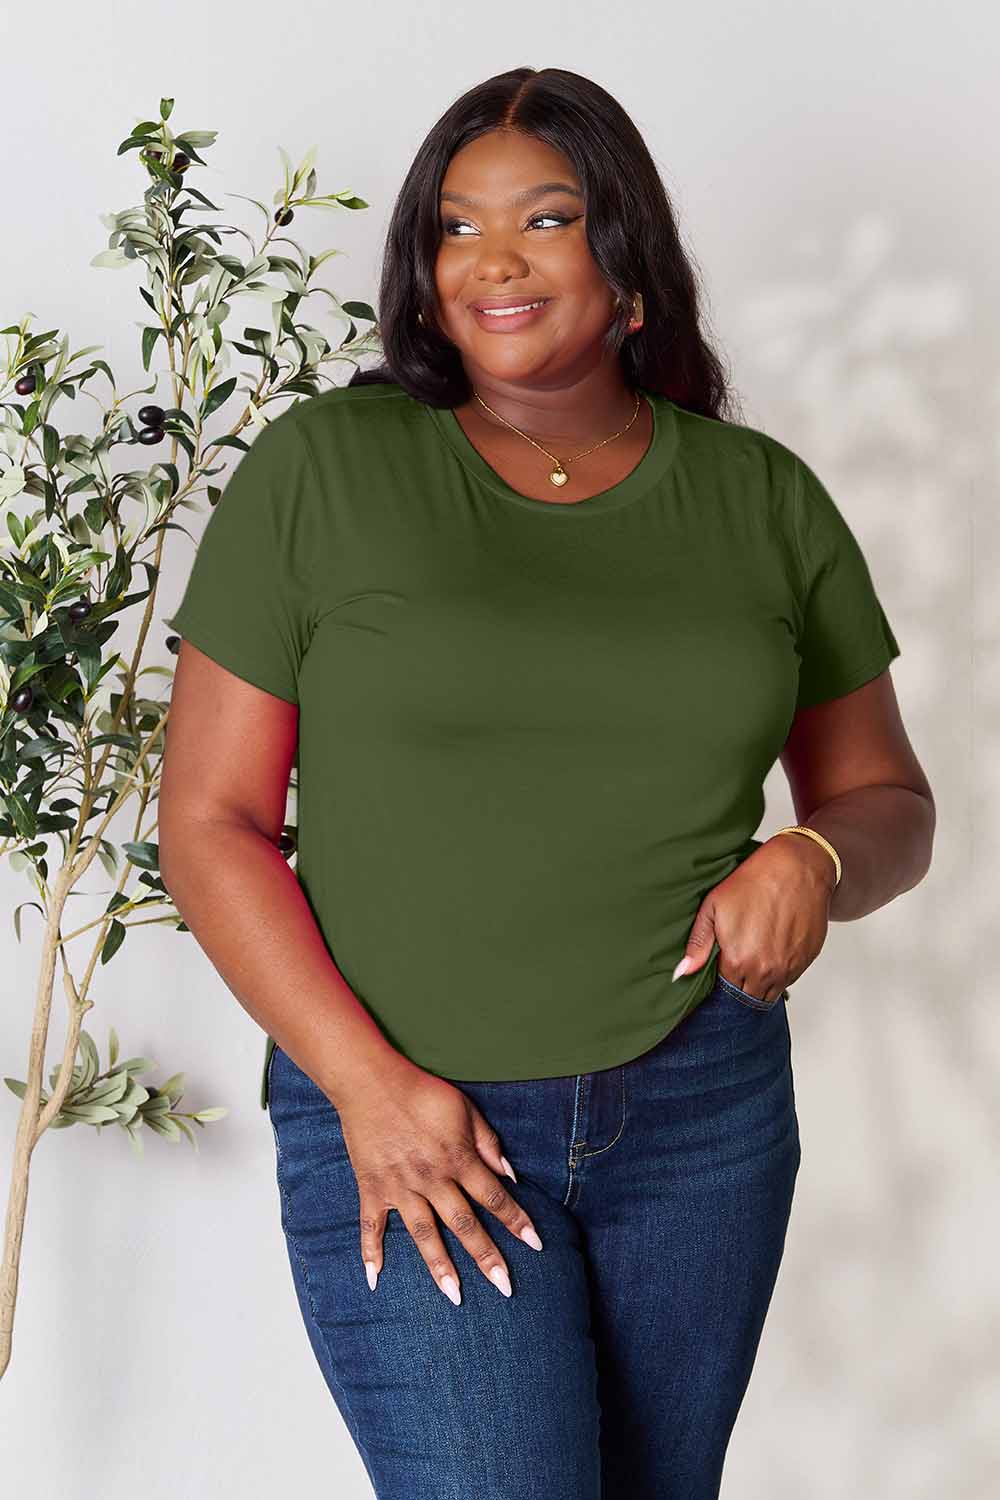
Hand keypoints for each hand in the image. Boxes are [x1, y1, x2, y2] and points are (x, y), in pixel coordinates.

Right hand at [334, 1055, 543, 1305]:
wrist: (372, 1081)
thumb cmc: (423, 1092)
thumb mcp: (465, 1109)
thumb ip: (488, 1143)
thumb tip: (510, 1175)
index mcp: (458, 1159)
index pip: (495, 1196)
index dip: (517, 1220)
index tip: (536, 1244)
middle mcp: (432, 1179)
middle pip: (464, 1224)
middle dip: (487, 1256)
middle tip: (505, 1287)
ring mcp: (400, 1186)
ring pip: (424, 1234)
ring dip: (440, 1267)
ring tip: (455, 1296)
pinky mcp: (373, 1187)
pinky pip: (371, 1225)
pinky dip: (370, 1252)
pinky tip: (374, 1279)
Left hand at [672, 833, 836, 1002]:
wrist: (797, 867)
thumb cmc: (755, 882)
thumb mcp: (713, 907)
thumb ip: (698, 944)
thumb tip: (682, 972)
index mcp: (738, 961)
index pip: (725, 991)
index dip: (720, 984)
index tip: (720, 973)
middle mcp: (765, 971)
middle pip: (748, 997)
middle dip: (739, 988)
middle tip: (735, 967)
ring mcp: (789, 967)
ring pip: (770, 993)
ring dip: (760, 984)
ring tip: (754, 959)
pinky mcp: (807, 960)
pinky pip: (789, 979)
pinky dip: (779, 973)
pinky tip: (772, 951)